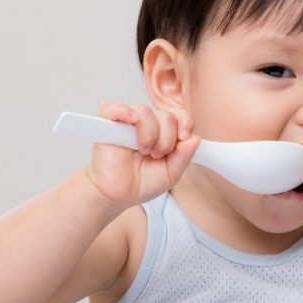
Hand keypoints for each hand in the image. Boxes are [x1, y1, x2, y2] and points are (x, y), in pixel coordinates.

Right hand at [85, 100, 199, 209]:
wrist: (117, 196)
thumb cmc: (141, 183)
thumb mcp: (170, 174)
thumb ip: (184, 157)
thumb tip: (196, 138)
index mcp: (164, 132)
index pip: (180, 114)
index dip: (185, 122)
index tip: (184, 138)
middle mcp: (148, 124)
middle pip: (166, 115)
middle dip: (166, 138)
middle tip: (156, 155)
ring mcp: (127, 122)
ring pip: (145, 111)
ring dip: (149, 134)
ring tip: (143, 151)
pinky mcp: (107, 124)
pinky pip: (114, 107)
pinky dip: (123, 111)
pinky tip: (131, 121)